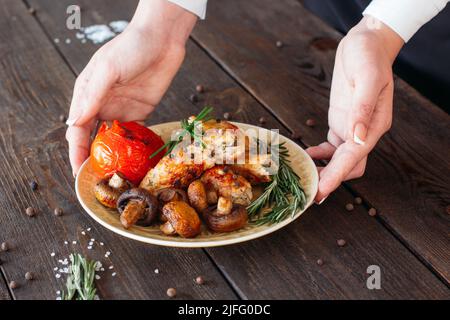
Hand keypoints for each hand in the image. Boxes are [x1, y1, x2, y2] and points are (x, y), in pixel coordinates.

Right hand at [66, 0, 196, 175]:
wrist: (162, 40)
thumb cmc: (131, 47)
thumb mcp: (108, 69)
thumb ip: (92, 96)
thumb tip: (74, 123)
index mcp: (87, 94)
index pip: (77, 129)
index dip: (76, 152)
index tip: (78, 172)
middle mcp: (102, 105)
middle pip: (93, 138)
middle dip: (93, 159)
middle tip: (98, 181)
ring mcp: (122, 109)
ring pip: (113, 139)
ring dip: (113, 156)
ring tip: (117, 175)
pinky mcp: (142, 111)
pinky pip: (135, 134)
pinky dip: (133, 147)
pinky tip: (135, 160)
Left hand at [307, 16, 403, 202]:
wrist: (366, 43)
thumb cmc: (369, 57)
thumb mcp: (368, 78)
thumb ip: (363, 109)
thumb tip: (357, 139)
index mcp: (375, 125)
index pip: (354, 159)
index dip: (336, 176)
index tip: (321, 192)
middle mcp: (364, 132)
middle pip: (348, 166)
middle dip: (329, 180)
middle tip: (308, 194)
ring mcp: (353, 128)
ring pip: (339, 160)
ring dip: (323, 171)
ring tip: (303, 178)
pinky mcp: (341, 122)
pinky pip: (331, 147)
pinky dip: (318, 155)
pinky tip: (305, 156)